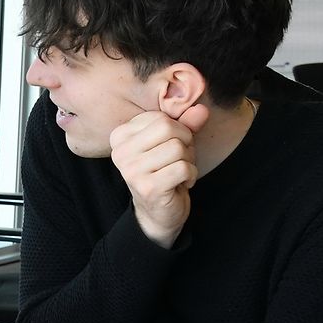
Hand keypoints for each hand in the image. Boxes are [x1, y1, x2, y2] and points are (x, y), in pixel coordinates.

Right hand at [108, 104, 211, 247]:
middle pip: (168, 128)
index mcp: (120, 136)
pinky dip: (191, 175)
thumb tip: (202, 109)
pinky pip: (183, 168)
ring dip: (188, 161)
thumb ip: (186, 123)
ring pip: (177, 148)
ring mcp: (132, 171)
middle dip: (184, 143)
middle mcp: (120, 153)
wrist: (158, 212)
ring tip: (177, 172)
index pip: (160, 117)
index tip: (169, 147)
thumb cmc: (164, 171)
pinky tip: (180, 183)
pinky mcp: (148, 188)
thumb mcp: (172, 142)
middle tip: (178, 160)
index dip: (177, 130)